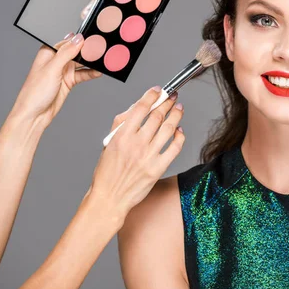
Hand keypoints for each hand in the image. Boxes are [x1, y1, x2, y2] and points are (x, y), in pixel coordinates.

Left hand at [11, 33, 101, 126]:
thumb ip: (66, 53)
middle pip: (76, 52)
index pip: (68, 42)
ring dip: (91, 64)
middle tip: (102, 51)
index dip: (80, 40)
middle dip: (88, 52)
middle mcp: (56, 61)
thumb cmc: (35, 92)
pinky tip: (98, 72)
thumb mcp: (52, 69)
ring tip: (103, 61)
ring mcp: (63, 72)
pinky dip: (91, 74)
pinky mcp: (69, 82)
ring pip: (81, 64)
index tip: (93, 40)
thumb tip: (78, 39)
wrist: (35, 115)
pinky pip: (83, 75)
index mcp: (48, 53)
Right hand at [86, 87, 185, 221]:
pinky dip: (180, 136)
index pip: (141, 108)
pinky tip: (180, 130)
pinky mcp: (158, 168)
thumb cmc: (108, 171)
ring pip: (169, 128)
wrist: (110, 198)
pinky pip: (175, 147)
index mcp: (122, 136)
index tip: (158, 90)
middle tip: (173, 96)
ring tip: (179, 108)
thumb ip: (123, 124)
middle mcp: (136, 144)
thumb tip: (138, 107)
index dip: (152, 96)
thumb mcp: (110, 143)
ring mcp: (149, 156)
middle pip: (158, 116)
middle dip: (168, 102)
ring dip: (176, 115)